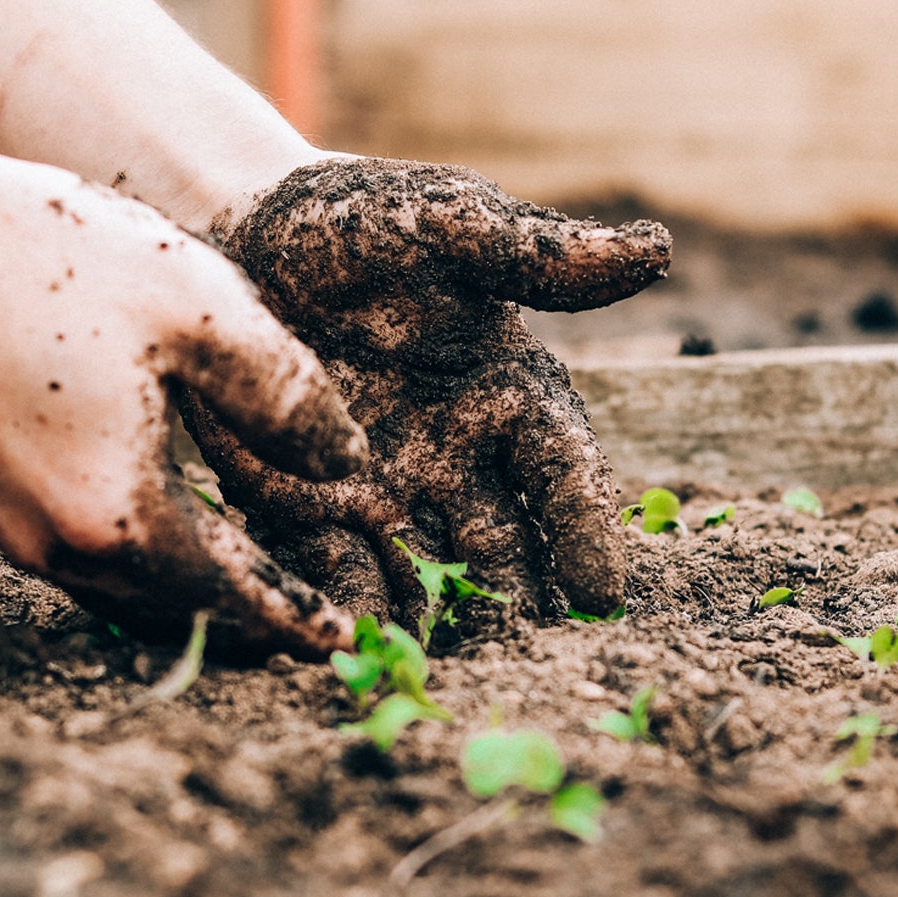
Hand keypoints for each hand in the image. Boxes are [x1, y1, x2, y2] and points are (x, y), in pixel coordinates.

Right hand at [0, 152, 366, 656]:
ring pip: (128, 593)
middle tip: (312, 622)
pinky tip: (172, 525)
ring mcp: (12, 529)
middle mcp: (59, 547)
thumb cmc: (50, 258)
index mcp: (120, 516)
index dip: (297, 619)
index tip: (348, 643)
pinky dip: (144, 561)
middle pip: (180, 611)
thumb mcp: (201, 309)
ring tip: (255, 581)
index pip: (234, 596)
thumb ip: (287, 398)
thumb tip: (347, 465)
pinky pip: (86, 559)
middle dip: (251, 621)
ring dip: (195, 595)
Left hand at [187, 157, 670, 626]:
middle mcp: (458, 457)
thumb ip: (535, 253)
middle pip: (503, 545)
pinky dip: (350, 607)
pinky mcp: (309, 507)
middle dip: (518, 603)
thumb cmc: (358, 222)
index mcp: (508, 393)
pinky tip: (357, 647)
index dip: (585, 530)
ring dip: (440, 623)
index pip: (562, 472)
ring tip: (447, 674)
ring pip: (427, 574)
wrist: (242, 235)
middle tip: (530, 660)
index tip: (603, 594)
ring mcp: (385, 490)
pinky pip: (337, 569)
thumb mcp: (446, 223)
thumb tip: (655, 251)